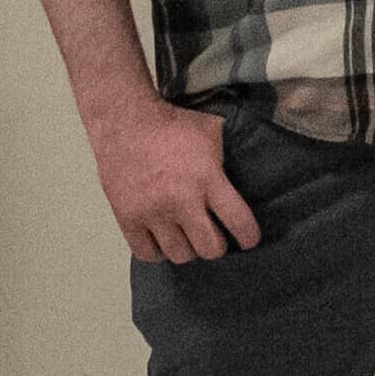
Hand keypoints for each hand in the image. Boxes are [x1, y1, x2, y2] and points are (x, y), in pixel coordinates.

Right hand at [83, 94, 261, 264]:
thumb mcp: (211, 132)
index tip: (248, 239)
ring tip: (188, 237)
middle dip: (217, 245)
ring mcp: (152, 211)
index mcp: (207, 178)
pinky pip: (147, 253)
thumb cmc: (171, 125)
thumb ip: (227, 158)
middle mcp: (181, 199)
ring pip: (180, 255)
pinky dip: (157, 251)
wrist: (125, 120)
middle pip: (210, 249)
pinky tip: (162, 240)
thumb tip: (249, 169)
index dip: (248, 236)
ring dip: (188, 249)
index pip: (239, 222)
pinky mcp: (127, 217)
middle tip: (214, 236)